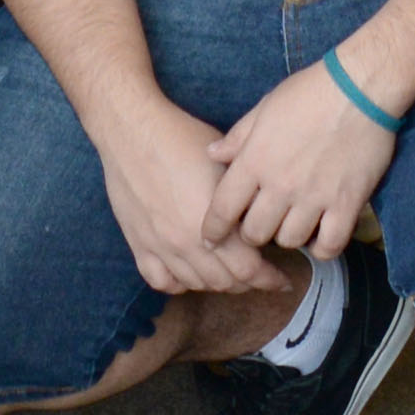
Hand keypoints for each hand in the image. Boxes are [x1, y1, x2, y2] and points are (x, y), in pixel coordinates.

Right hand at [89, 103, 263, 297]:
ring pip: (195, 284)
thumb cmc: (182, 138)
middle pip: (224, 282)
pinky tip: (189, 273)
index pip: (249, 269)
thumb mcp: (226, 164)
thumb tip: (264, 216)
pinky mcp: (137, 243)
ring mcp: (160, 246)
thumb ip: (244, 199)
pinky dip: (178, 283)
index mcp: (212, 222)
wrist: (132, 130)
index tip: (282, 280)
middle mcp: (186, 242)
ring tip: (229, 273)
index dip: (270, 279)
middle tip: (260, 275)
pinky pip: (159, 280)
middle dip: (247, 283)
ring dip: (216, 283)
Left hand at [203, 53, 402, 258]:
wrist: (359, 87)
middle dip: (252, 233)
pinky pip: (330, 244)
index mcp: (255, 160)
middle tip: (261, 224)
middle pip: (255, 233)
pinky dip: (323, 247)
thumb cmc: (309, 92)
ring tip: (292, 224)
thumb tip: (212, 154)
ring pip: (290, 241)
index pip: (223, 209)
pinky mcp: (347, 203)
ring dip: (287, 236)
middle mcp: (280, 185)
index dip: (213, 230)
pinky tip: (320, 235)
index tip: (211, 238)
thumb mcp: (264, 108)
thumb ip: (238, 137)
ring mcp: (314, 197)